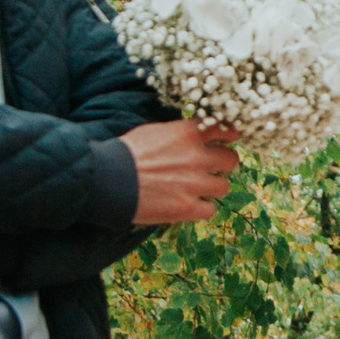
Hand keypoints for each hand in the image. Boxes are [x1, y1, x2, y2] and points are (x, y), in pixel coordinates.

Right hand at [125, 118, 241, 224]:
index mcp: (188, 133)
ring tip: (197, 189)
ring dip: (213, 188)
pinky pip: (211, 210)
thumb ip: (180, 132)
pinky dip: (201, 209)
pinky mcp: (187, 208)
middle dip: (223, 164)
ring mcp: (194, 183)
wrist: (107, 179)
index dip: (230, 136)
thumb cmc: (125, 153)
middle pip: (232, 159)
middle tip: (212, 168)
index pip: (227, 128)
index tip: (227, 141)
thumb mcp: (154, 132)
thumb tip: (195, 133)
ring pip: (224, 186)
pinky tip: (188, 206)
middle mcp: (196, 156)